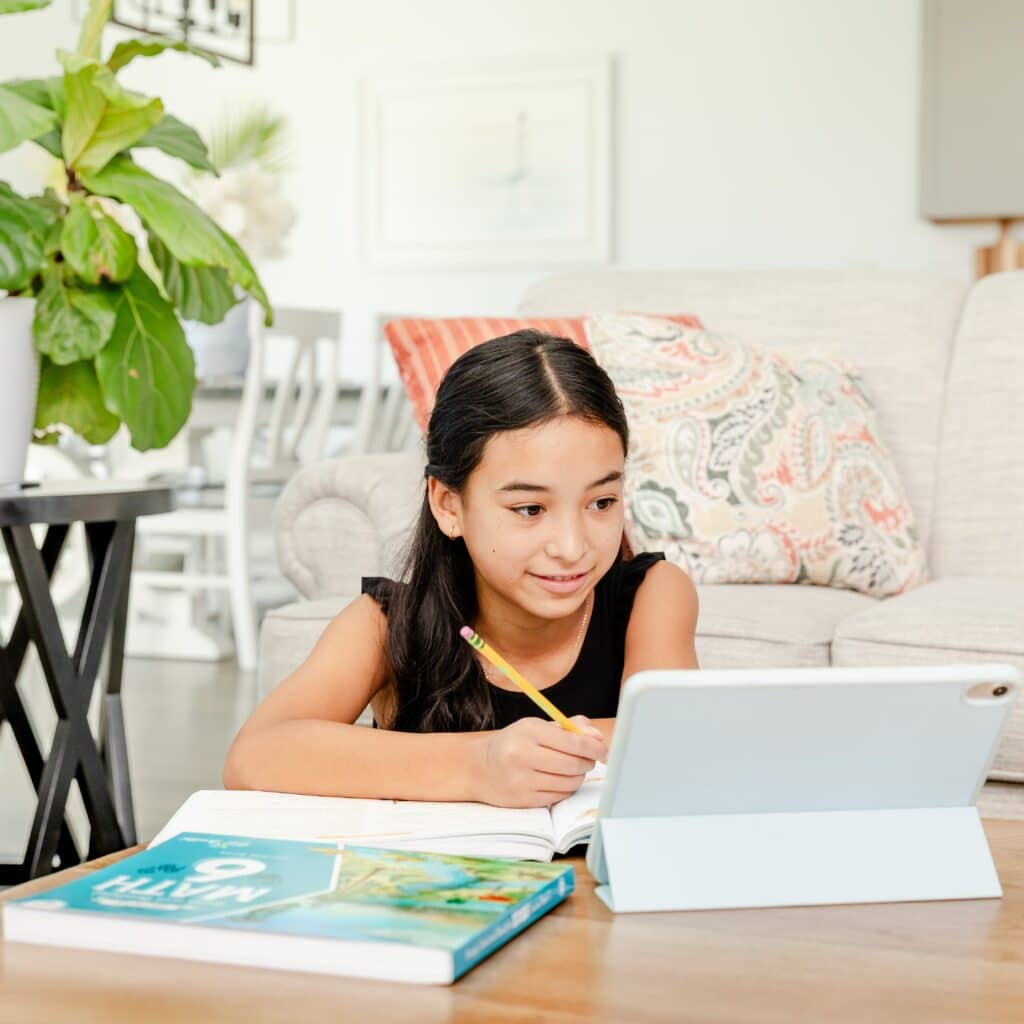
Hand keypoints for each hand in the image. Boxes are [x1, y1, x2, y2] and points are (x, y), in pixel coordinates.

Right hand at [474, 715, 608, 808]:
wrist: (480, 768)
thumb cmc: (515, 743)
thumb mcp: (537, 727)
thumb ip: (570, 728)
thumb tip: (598, 738)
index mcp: (529, 731)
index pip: (574, 742)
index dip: (595, 748)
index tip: (604, 750)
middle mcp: (523, 755)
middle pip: (574, 764)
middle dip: (588, 762)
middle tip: (588, 759)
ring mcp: (522, 780)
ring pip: (569, 782)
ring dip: (578, 776)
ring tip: (571, 769)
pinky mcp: (523, 800)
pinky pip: (559, 796)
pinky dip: (566, 788)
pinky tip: (559, 780)